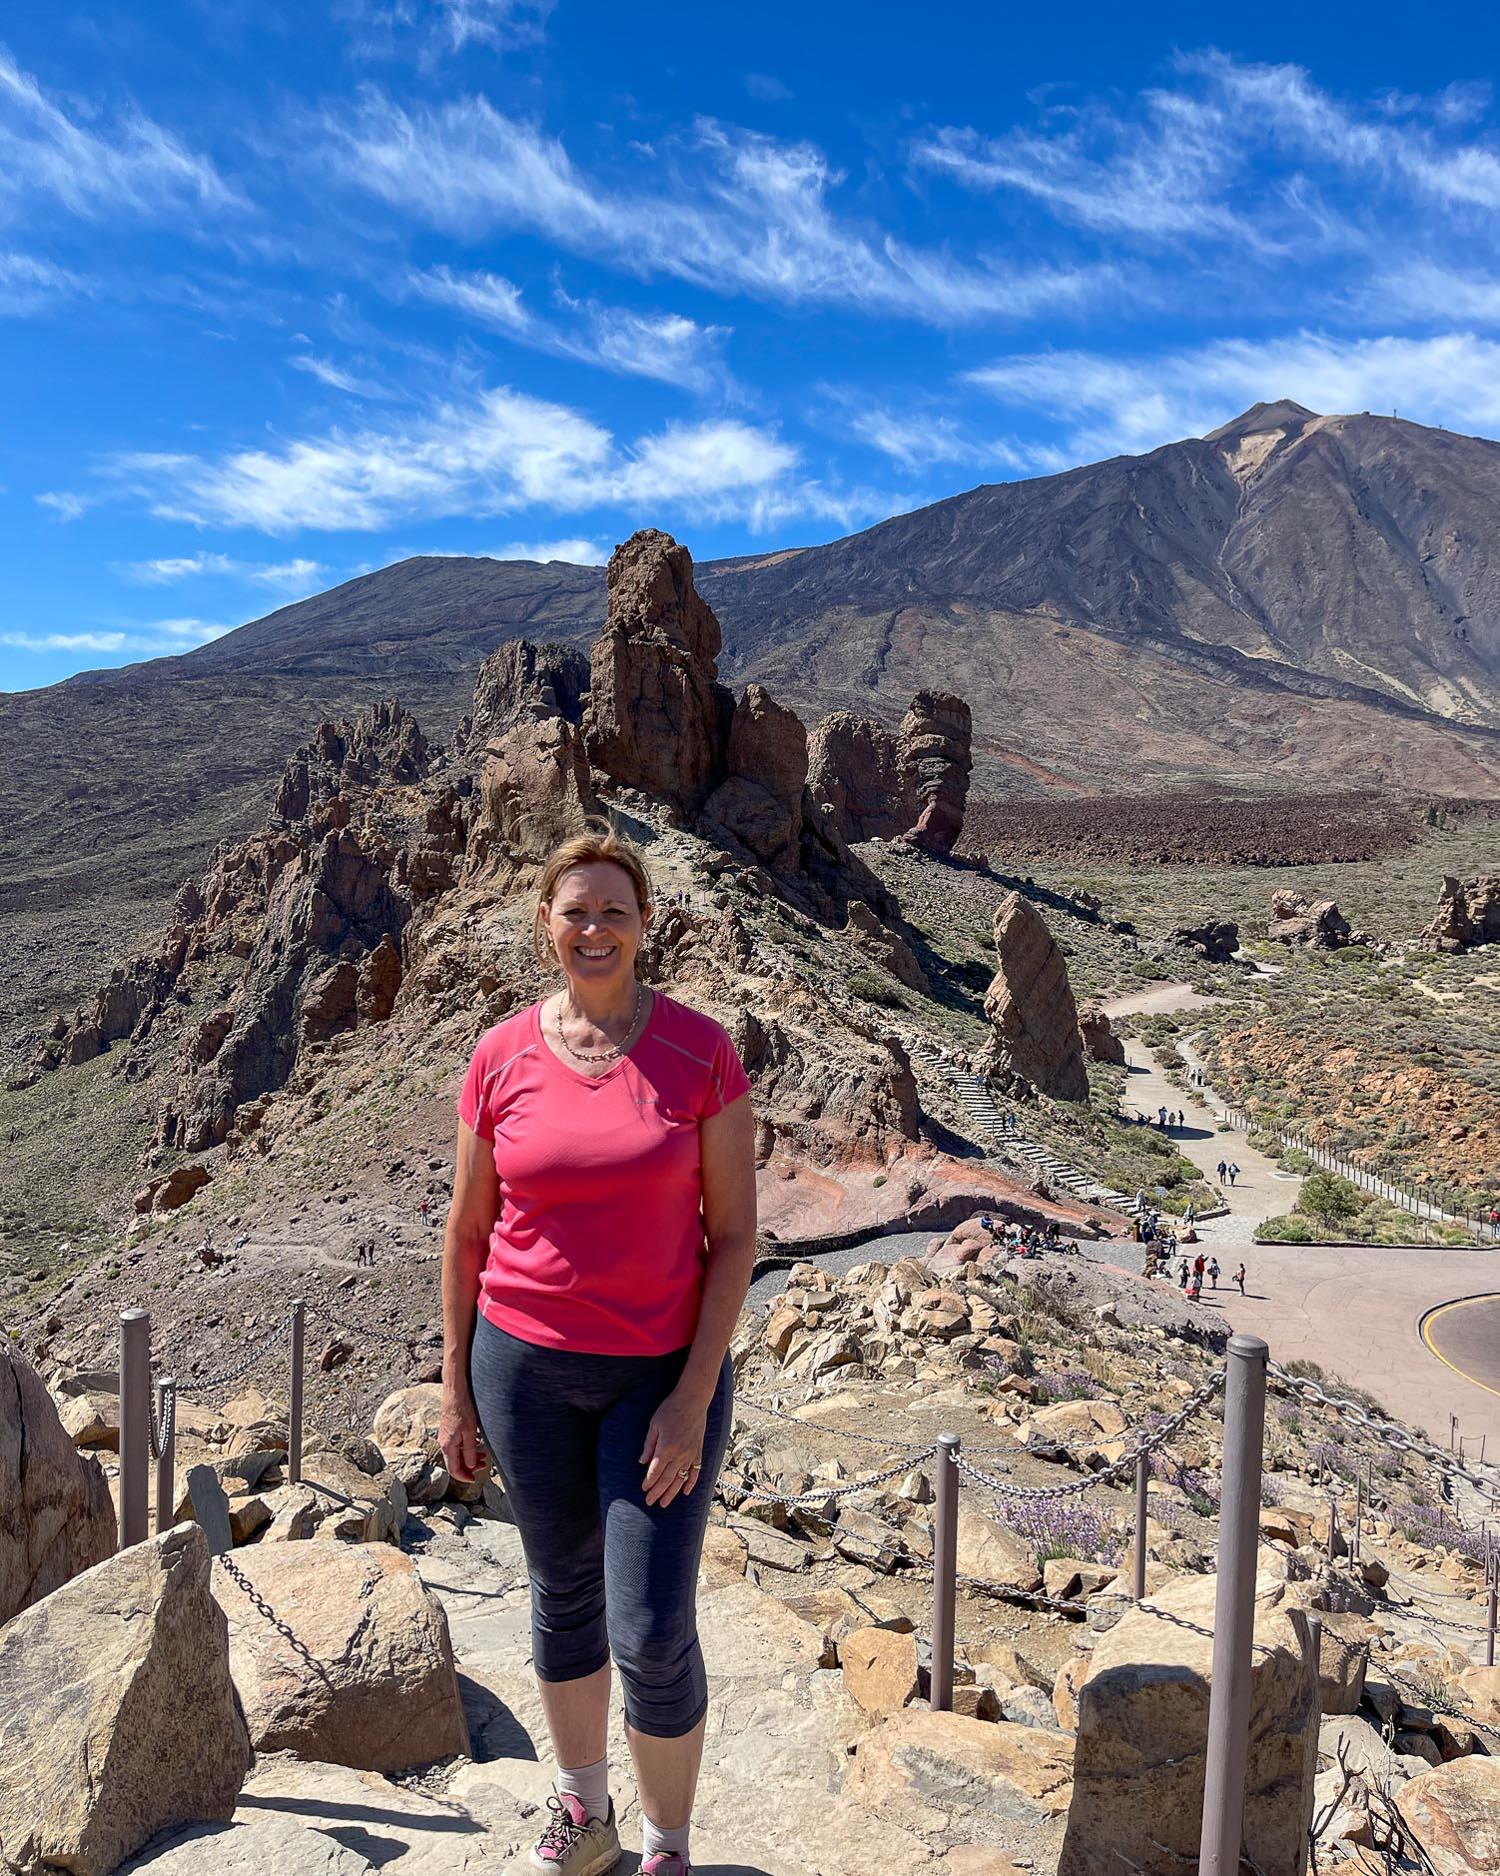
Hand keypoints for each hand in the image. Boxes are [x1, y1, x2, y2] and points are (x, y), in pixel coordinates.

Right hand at [439, 1386, 488, 1483]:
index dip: (464, 1477)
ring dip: (469, 1456)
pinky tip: (476, 1443)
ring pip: (457, 1452)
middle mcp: (444, 1442)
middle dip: (469, 1467)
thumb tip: (470, 1466)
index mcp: (447, 1446)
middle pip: (455, 1462)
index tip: (474, 1479)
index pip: (453, 1469)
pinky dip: (467, 1447)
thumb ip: (470, 1451)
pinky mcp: (449, 1429)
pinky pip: (457, 1444)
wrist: (455, 1392)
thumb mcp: (469, 1432)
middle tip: (483, 1465)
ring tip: (483, 1455)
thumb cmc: (462, 1410)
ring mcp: (446, 1435)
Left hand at [639, 1386, 708, 1508]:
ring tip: (664, 1503)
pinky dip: (691, 1483)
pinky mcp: (698, 1451)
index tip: (643, 1489)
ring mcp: (690, 1455)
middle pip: (666, 1479)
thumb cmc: (671, 1409)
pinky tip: (685, 1492)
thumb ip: (649, 1445)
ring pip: (680, 1479)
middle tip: (650, 1502)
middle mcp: (679, 1455)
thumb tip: (642, 1462)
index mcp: (665, 1448)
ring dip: (671, 1493)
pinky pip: (696, 1471)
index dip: (648, 1482)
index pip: (655, 1472)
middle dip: (657, 1492)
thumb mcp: (654, 1425)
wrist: (693, 1400)